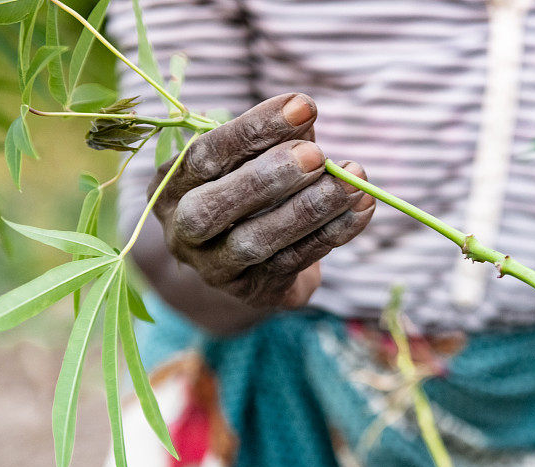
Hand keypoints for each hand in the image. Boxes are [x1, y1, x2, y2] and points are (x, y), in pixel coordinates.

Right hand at [150, 93, 373, 308]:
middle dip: (268, 177)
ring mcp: (215, 269)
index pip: (205, 155)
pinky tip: (362, 207)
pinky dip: (332, 233)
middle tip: (317, 155)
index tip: (303, 106)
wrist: (249, 262)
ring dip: (308, 209)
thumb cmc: (252, 191)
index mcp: (172, 186)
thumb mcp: (258, 157)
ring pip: (255, 242)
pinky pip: (294, 262)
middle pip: (213, 208)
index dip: (253, 129)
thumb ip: (279, 136)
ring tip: (352, 182)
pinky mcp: (253, 291)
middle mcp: (184, 231)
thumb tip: (304, 110)